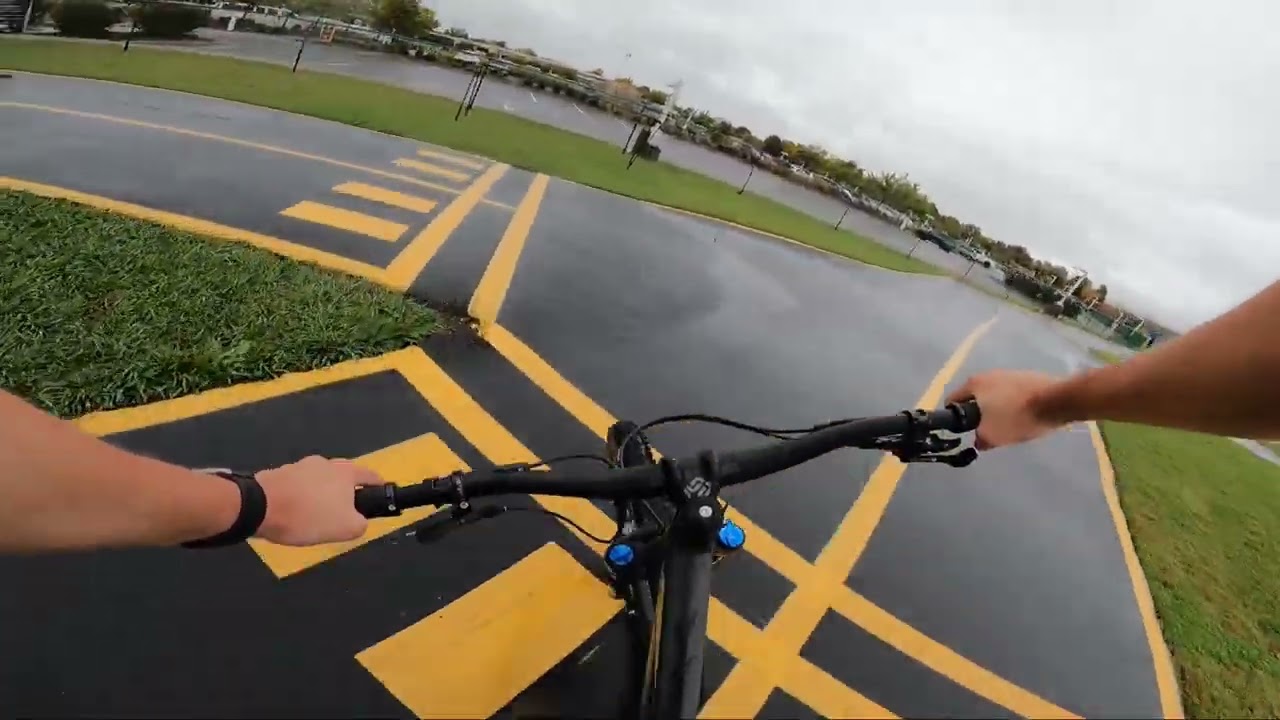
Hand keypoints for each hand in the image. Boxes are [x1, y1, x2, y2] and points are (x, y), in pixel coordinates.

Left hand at [254, 456, 372, 545]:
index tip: (382, 493)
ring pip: (319, 482)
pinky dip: (301, 498)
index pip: (371, 476)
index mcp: (346, 472)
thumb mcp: (346, 528)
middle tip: (345, 513)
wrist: (258, 507)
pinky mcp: (280, 474)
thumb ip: (360, 524)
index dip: (379, 486)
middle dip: (346, 493)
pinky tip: (295, 514)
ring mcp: (300, 466)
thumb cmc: (308, 516)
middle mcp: (325, 463)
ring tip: (315, 517)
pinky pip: (298, 487)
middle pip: (343, 477)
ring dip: (321, 495)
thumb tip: (359, 520)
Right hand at [947, 370, 1065, 449]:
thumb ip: (980, 440)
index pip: (952, 401)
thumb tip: (978, 440)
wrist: (1057, 401)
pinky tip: (1024, 416)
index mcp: (974, 384)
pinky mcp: (1027, 377)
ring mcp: (1009, 373)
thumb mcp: (993, 436)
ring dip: (997, 409)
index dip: (953, 418)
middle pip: (975, 398)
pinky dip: (1013, 404)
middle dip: (979, 414)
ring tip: (1008, 425)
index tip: (962, 432)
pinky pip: (1012, 394)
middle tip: (987, 431)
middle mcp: (988, 374)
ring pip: (995, 395)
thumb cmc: (1017, 417)